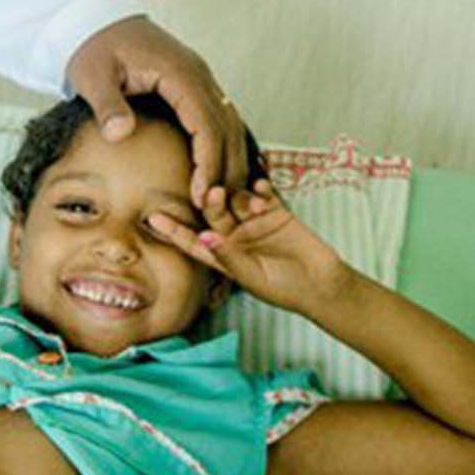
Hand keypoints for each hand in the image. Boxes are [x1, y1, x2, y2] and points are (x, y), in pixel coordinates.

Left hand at [64, 15, 248, 205]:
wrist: (96, 20)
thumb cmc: (94, 48)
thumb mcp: (92, 76)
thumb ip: (108, 105)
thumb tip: (121, 134)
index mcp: (179, 72)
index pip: (206, 123)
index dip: (208, 162)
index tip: (201, 195)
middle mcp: (199, 75)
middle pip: (227, 127)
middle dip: (228, 169)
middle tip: (220, 209)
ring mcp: (200, 79)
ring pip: (230, 125)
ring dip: (232, 161)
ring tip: (226, 200)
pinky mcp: (195, 86)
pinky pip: (220, 119)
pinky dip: (226, 147)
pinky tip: (223, 174)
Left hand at [145, 180, 351, 315]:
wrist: (321, 284)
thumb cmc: (285, 290)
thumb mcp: (253, 277)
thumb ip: (230, 257)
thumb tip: (205, 237)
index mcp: (223, 256)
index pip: (193, 241)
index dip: (174, 231)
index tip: (153, 218)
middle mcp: (235, 236)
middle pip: (214, 213)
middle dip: (211, 202)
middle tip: (213, 192)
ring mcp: (254, 222)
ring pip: (237, 198)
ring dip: (238, 193)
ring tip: (247, 195)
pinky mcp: (276, 211)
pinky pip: (263, 191)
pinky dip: (260, 185)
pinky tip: (262, 184)